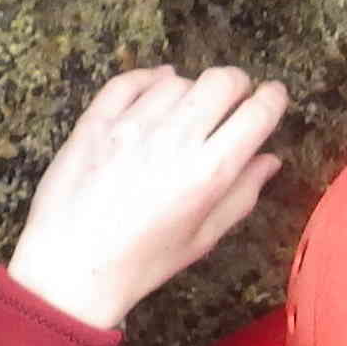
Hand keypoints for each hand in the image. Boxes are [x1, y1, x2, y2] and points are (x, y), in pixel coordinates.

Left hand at [3, 66, 290, 329]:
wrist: (72, 266)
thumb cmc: (142, 262)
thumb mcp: (202, 238)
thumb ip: (241, 195)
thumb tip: (269, 160)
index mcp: (209, 172)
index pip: (256, 113)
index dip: (273, 99)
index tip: (274, 97)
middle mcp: (175, 138)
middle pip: (221, 81)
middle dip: (237, 84)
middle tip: (234, 100)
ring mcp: (133, 124)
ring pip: (178, 80)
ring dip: (191, 90)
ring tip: (188, 111)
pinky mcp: (97, 119)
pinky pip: (131, 80)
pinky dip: (150, 79)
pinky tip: (157, 89)